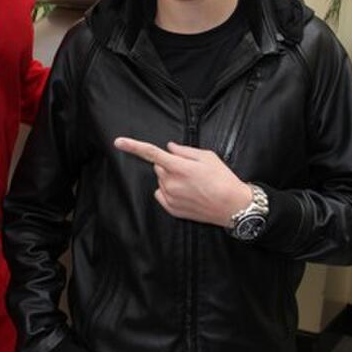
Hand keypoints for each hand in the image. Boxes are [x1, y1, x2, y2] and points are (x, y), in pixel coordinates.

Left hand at [114, 136, 251, 226]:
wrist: (232, 206)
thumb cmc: (223, 179)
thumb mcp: (208, 157)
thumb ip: (185, 151)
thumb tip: (169, 147)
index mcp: (179, 167)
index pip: (151, 153)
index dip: (133, 146)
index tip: (118, 142)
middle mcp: (171, 183)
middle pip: (159, 167)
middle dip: (169, 165)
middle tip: (190, 170)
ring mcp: (170, 197)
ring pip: (162, 180)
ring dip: (171, 178)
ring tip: (193, 183)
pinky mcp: (171, 208)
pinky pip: (162, 194)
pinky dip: (170, 191)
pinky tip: (187, 193)